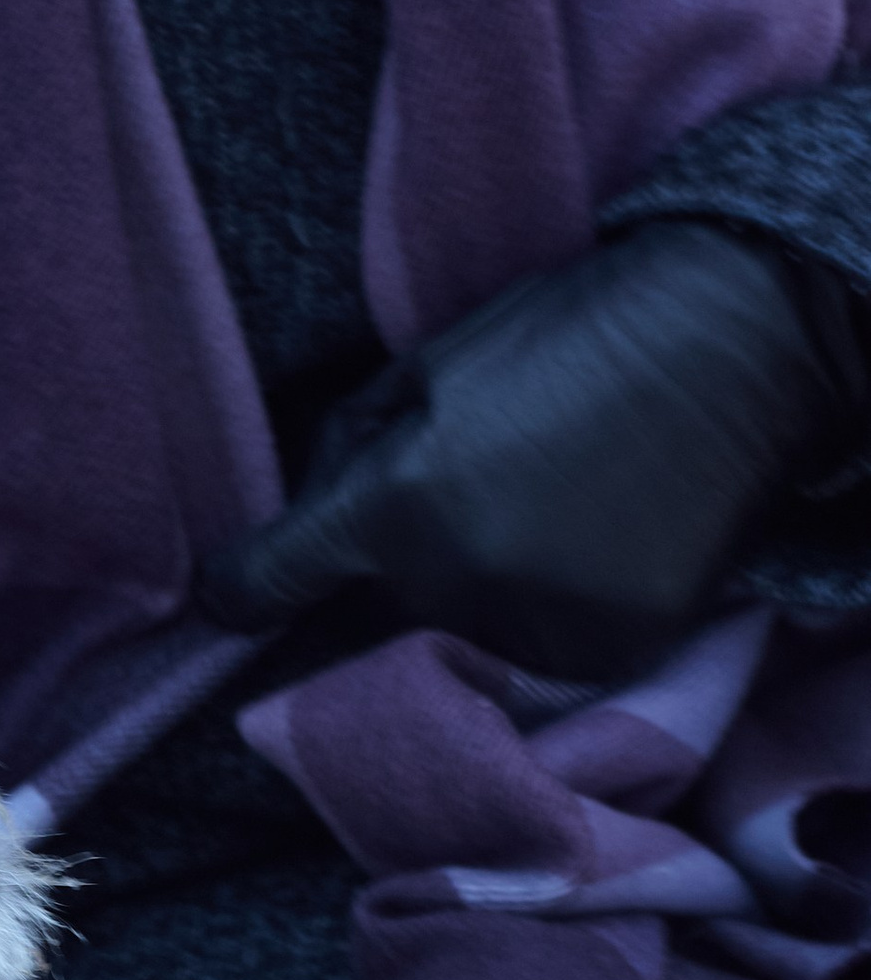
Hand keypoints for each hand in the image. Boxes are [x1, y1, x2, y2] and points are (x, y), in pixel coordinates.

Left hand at [204, 222, 870, 688]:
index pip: (264, 585)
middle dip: (400, 567)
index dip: (240, 594)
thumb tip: (301, 518)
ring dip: (481, 596)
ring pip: (462, 637)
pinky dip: (557, 613)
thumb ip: (351, 447)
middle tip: (478, 494)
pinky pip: (545, 652)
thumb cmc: (575, 327)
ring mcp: (535, 626)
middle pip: (379, 611)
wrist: (742, 339)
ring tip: (549, 516)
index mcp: (393, 505)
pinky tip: (598, 547)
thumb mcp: (433, 362)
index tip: (236, 599)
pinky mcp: (608, 650)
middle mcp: (452, 585)